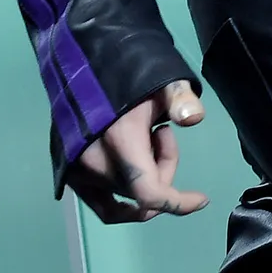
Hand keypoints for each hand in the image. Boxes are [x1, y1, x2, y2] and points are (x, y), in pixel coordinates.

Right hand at [64, 80, 210, 222]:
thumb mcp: (161, 81)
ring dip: (144, 176)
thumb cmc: (126, 74)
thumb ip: (179, 97)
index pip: (148, 191)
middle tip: (163, 132)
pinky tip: (139, 189)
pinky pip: (101, 206)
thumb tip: (194, 117)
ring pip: (125, 194)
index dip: (178, 203)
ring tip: (145, 139)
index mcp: (118, 141)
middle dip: (163, 168)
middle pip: (141, 190)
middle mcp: (94, 163)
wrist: (83, 66)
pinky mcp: (70, 174)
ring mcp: (78, 171)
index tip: (201, 199)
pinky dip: (124, 206)